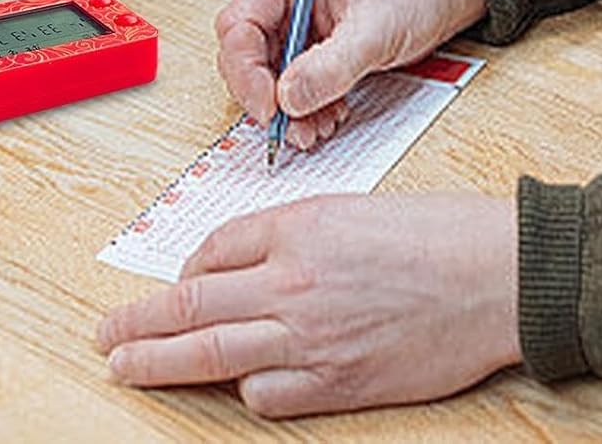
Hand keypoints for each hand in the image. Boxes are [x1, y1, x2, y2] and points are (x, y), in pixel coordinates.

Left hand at [96, 193, 519, 416]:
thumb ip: (292, 234)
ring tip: (129, 368)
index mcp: (299, 227)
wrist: (495, 277)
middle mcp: (294, 283)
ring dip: (162, 363)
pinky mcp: (337, 383)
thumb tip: (239, 262)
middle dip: (139, 324)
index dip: (185, 268)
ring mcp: (312, 338)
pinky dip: (244, 389)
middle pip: (192, 305)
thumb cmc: (436, 233)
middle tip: (107, 335)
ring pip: (212, 354)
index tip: (171, 282)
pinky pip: (266, 394)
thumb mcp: (354, 206)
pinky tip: (235, 384)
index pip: (213, 249)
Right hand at [216, 0, 486, 149]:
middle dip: (267, 97)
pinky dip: (303, 106)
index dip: (245, 72)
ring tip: (320, 126)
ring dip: (288, 108)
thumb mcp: (375, 30)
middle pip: (243, 55)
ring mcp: (289, 20)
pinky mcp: (303, 44)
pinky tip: (329, 115)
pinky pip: (288, 82)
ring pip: (264, 76)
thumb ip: (330, 66)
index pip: (238, 26)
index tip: (270, 108)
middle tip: (294, 127)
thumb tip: (288, 98)